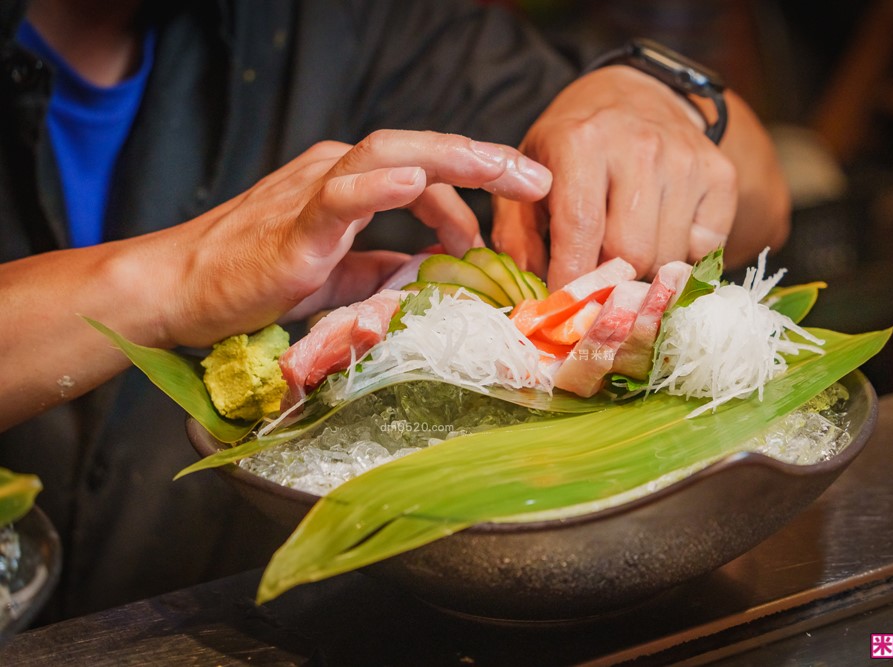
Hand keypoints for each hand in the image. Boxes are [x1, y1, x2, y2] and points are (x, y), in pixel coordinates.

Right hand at [151, 130, 551, 346]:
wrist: (181, 290)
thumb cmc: (255, 280)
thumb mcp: (335, 273)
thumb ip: (378, 267)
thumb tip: (424, 272)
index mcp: (349, 183)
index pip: (425, 173)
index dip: (474, 188)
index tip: (517, 208)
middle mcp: (334, 173)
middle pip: (419, 149)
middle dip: (483, 160)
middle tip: (537, 178)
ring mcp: (312, 193)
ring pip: (387, 155)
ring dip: (450, 160)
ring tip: (501, 170)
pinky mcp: (292, 226)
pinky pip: (338, 196)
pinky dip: (378, 187)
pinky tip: (417, 182)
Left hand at [492, 65, 737, 287]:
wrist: (633, 96)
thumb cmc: (571, 149)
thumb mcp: (528, 180)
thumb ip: (517, 237)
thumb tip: (533, 298)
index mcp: (581, 142)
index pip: (581, 230)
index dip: (572, 280)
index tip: (565, 308)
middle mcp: (639, 146)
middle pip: (631, 252)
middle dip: (611, 280)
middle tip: (597, 281)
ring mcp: (686, 159)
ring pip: (669, 256)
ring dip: (645, 270)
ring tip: (625, 251)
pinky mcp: (721, 174)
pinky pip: (705, 247)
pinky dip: (682, 255)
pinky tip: (661, 231)